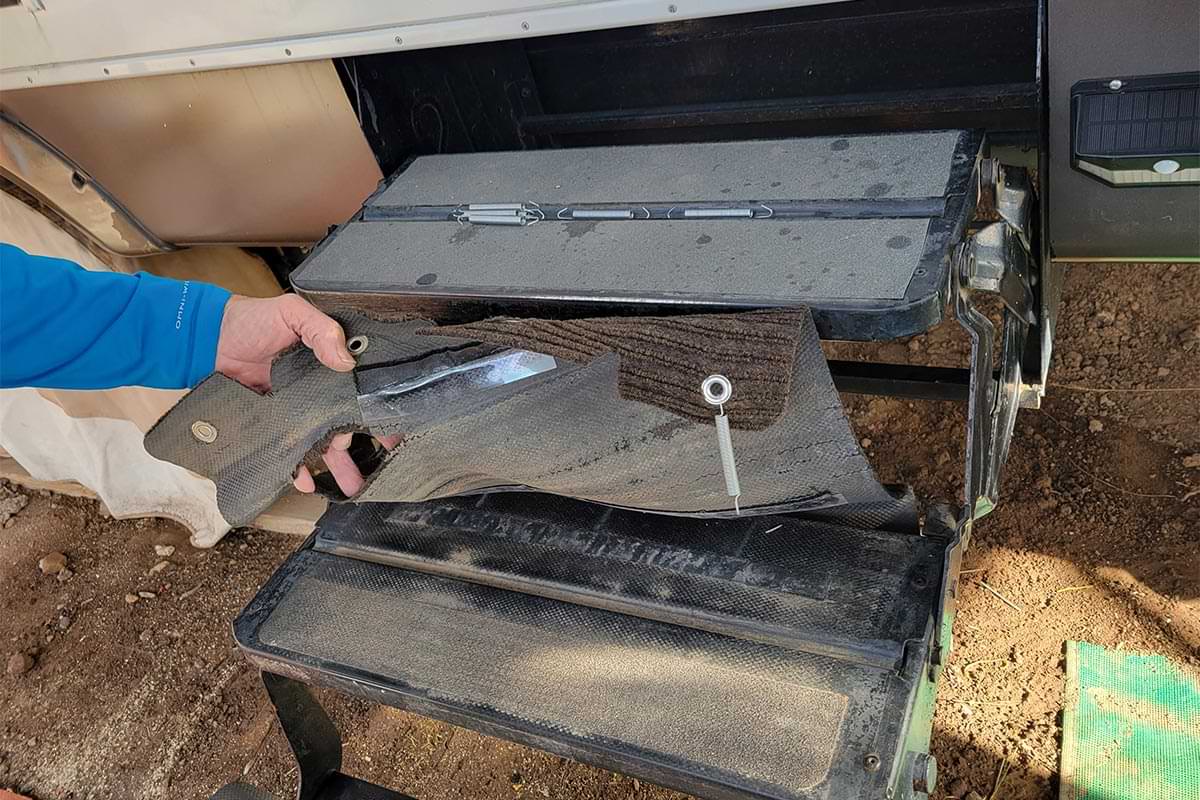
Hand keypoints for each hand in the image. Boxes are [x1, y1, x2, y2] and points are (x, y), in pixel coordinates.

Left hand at [215, 293, 387, 495]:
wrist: (208, 337)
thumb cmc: (251, 319)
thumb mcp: (292, 312)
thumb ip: (321, 330)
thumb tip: (345, 362)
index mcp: (329, 362)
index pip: (360, 388)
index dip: (377, 409)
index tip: (393, 429)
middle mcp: (317, 389)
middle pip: (345, 421)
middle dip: (361, 446)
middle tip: (376, 465)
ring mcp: (295, 409)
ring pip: (322, 442)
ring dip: (337, 465)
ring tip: (351, 486)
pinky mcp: (272, 423)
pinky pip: (288, 450)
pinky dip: (298, 469)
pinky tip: (307, 482)